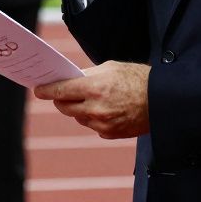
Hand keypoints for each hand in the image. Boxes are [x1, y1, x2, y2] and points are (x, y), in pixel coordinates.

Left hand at [34, 62, 149, 139]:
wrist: (162, 100)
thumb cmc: (137, 78)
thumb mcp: (110, 68)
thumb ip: (87, 75)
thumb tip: (69, 80)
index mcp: (94, 87)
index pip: (60, 91)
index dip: (46, 90)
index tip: (38, 89)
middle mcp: (96, 108)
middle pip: (64, 106)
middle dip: (61, 99)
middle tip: (61, 93)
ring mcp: (102, 124)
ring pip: (77, 117)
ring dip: (78, 108)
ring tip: (89, 98)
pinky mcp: (109, 134)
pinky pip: (91, 126)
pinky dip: (92, 118)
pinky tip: (104, 109)